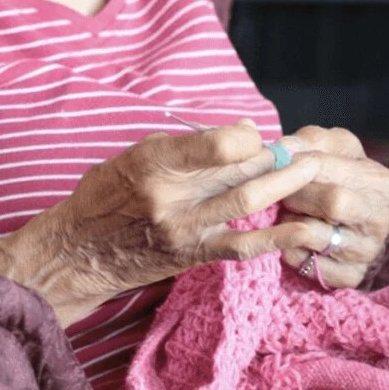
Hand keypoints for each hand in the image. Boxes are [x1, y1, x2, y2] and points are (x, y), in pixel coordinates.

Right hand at [0, 120, 320, 323]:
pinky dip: (281, 237)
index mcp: (152, 162)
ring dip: (285, 185)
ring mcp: (184, 230)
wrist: (77, 253)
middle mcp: (170, 197)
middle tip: (303, 149)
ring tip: (311, 171)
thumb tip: (241, 134)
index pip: (214, 143)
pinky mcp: (194, 256)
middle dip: (276, 157)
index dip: (245, 136)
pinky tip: (309, 229)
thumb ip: (185, 147)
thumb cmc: (105, 196)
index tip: (254, 133)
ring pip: (248, 203)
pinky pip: (244, 246)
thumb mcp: (134, 155)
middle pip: (238, 171)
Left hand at [272, 126, 388, 288]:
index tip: (276, 165)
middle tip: (281, 193)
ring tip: (286, 215)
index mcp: (379, 181)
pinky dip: (292, 253)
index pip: (326, 167)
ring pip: (314, 235)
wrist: (352, 220)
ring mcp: (369, 251)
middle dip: (296, 195)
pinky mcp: (352, 276)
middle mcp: (381, 218)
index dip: (293, 165)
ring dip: (289, 224)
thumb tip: (281, 150)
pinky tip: (292, 241)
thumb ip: (308, 142)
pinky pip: (310, 266)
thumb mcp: (330, 148)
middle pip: (332, 202)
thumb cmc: (336, 176)